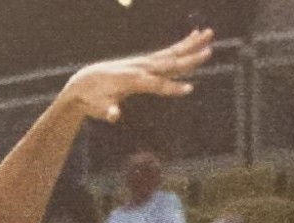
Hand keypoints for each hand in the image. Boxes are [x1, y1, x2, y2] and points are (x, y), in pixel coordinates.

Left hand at [60, 29, 213, 123]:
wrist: (84, 83)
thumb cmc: (92, 99)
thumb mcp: (98, 108)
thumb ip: (107, 111)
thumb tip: (113, 116)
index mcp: (131, 79)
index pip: (156, 84)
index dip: (172, 88)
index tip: (190, 89)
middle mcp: (140, 67)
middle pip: (169, 63)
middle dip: (189, 59)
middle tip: (209, 52)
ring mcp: (142, 62)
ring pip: (170, 53)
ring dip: (190, 45)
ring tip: (209, 35)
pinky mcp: (144, 62)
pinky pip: (166, 53)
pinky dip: (181, 45)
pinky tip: (195, 36)